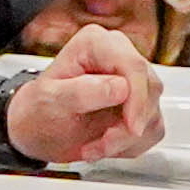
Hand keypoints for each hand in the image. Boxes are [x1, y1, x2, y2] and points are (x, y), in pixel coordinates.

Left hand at [2, 26, 165, 167]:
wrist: (37, 131)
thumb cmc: (38, 111)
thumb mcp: (49, 101)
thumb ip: (82, 92)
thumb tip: (120, 88)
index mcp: (95, 44)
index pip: (133, 66)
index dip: (137, 99)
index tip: (131, 128)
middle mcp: (118, 56)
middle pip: (148, 90)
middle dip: (127, 127)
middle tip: (101, 143)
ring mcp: (132, 81)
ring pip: (152, 112)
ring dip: (126, 139)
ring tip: (95, 145)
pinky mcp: (139, 105)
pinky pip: (153, 128)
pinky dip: (131, 145)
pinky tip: (106, 143)